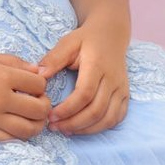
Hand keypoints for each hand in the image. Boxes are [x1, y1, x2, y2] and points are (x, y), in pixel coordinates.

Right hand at [0, 45, 48, 142]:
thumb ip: (14, 63)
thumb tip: (37, 72)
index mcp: (1, 77)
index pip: (38, 85)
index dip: (41, 83)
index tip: (34, 83)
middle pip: (38, 110)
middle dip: (44, 105)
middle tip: (38, 101)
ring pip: (27, 130)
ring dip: (36, 124)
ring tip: (33, 117)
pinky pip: (7, 139)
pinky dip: (18, 135)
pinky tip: (17, 126)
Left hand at [38, 18, 129, 136]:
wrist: (111, 34)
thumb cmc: (86, 40)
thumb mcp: (68, 43)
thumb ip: (54, 59)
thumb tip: (38, 76)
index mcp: (97, 66)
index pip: (85, 94)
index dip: (67, 109)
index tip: (50, 116)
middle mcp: (113, 79)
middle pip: (96, 111)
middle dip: (74, 123)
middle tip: (54, 127)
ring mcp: (122, 88)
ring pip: (108, 118)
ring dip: (87, 129)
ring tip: (66, 130)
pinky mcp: (126, 95)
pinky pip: (117, 118)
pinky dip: (101, 127)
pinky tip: (84, 127)